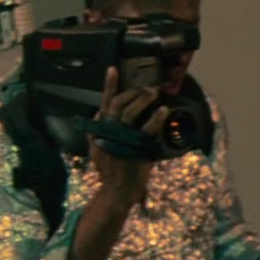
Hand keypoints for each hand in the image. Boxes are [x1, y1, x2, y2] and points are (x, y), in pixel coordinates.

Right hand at [91, 66, 167, 205]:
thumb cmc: (110, 169)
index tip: (113, 69)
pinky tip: (163, 110)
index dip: (108, 86)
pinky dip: (155, 119)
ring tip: (155, 92)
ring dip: (142, 100)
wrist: (118, 191)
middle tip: (148, 86)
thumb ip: (96, 129)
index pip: (103, 103)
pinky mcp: (135, 148)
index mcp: (99, 130)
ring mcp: (120, 140)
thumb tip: (99, 110)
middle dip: (132, 92)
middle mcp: (107, 132)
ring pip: (129, 113)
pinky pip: (146, 130)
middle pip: (117, 105)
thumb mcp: (97, 148)